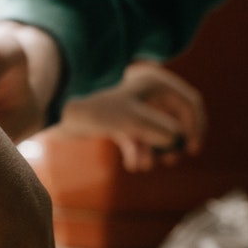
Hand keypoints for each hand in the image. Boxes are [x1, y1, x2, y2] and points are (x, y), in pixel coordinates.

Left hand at [59, 62, 205, 170]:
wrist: (53, 106)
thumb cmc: (91, 106)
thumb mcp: (130, 119)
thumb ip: (158, 129)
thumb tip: (176, 139)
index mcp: (154, 82)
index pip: (188, 102)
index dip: (194, 126)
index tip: (191, 150)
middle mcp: (145, 91)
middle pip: (173, 118)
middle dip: (173, 142)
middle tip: (169, 161)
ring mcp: (130, 106)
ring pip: (154, 131)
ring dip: (154, 150)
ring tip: (143, 165)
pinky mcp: (115, 120)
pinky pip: (137, 137)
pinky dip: (138, 151)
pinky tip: (133, 165)